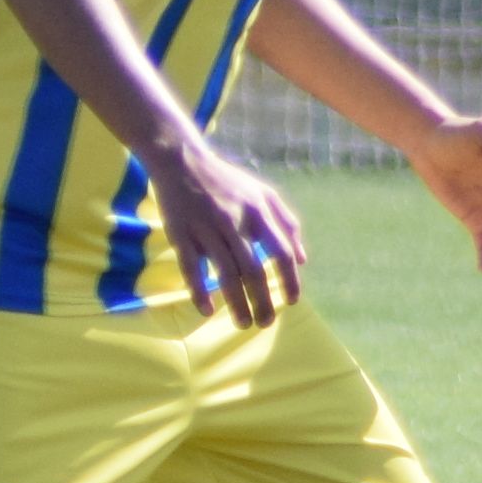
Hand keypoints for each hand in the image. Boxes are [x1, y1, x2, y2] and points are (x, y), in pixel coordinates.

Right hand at [152, 134, 307, 327]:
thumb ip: (287, 223)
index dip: (290, 279)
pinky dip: (199, 291)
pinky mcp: (179, 232)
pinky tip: (206, 310)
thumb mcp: (263, 194)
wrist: (180, 160)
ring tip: (244, 323)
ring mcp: (205, 228)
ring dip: (237, 303)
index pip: (281, 252)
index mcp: (257, 211)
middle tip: (265, 323)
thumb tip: (302, 260)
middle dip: (262, 301)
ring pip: (224, 274)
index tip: (292, 301)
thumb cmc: (226, 180)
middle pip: (253, 270)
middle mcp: (233, 221)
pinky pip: (191, 267)